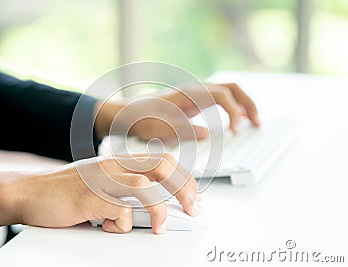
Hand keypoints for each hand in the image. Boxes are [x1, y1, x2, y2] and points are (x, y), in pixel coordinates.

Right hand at [0, 153, 199, 234]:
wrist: (29, 192)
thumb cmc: (67, 191)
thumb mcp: (101, 182)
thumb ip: (126, 188)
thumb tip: (156, 205)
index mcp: (118, 161)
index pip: (162, 159)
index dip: (184, 177)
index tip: (194, 196)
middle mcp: (112, 165)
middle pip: (160, 166)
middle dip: (183, 188)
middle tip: (192, 209)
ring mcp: (100, 180)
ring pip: (143, 186)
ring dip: (158, 210)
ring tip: (159, 227)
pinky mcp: (87, 198)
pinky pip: (117, 210)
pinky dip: (122, 224)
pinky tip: (113, 228)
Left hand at [95, 83, 259, 141]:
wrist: (127, 114)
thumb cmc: (140, 120)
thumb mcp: (159, 129)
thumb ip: (183, 131)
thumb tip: (207, 133)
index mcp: (189, 94)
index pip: (222, 95)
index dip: (234, 111)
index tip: (237, 131)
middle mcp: (195, 91)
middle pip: (231, 88)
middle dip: (247, 103)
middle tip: (257, 123)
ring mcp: (195, 95)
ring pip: (228, 91)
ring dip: (242, 104)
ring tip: (253, 122)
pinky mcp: (193, 102)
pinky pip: (219, 99)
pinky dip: (232, 107)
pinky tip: (234, 121)